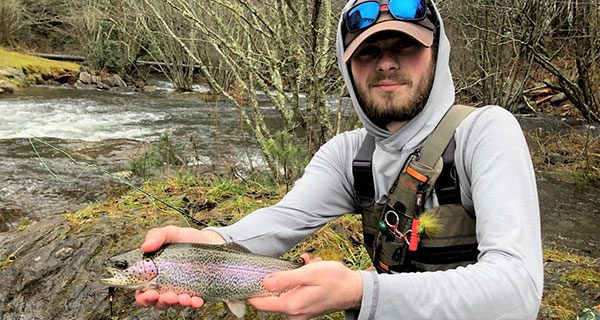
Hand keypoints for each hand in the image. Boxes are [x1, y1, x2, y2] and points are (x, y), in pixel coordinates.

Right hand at [134, 225, 225, 309]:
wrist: (210, 241)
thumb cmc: (187, 238)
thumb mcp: (171, 233)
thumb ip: (157, 235)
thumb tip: (145, 246)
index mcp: (154, 274)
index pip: (142, 292)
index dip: (143, 297)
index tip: (151, 294)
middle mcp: (165, 285)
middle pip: (157, 302)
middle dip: (161, 303)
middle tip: (169, 296)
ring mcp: (181, 290)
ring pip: (174, 305)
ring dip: (178, 304)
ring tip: (184, 298)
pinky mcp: (196, 293)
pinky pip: (193, 303)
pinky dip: (194, 304)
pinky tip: (197, 300)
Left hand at [247, 257, 362, 319]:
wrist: (354, 290)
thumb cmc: (335, 280)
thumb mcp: (309, 274)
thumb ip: (286, 279)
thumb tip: (265, 282)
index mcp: (291, 305)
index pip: (260, 303)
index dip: (251, 290)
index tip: (249, 277)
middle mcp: (293, 313)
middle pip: (272, 295)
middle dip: (282, 276)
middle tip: (298, 265)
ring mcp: (299, 312)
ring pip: (285, 291)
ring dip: (294, 276)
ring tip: (310, 266)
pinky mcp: (304, 309)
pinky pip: (294, 292)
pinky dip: (301, 281)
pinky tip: (312, 271)